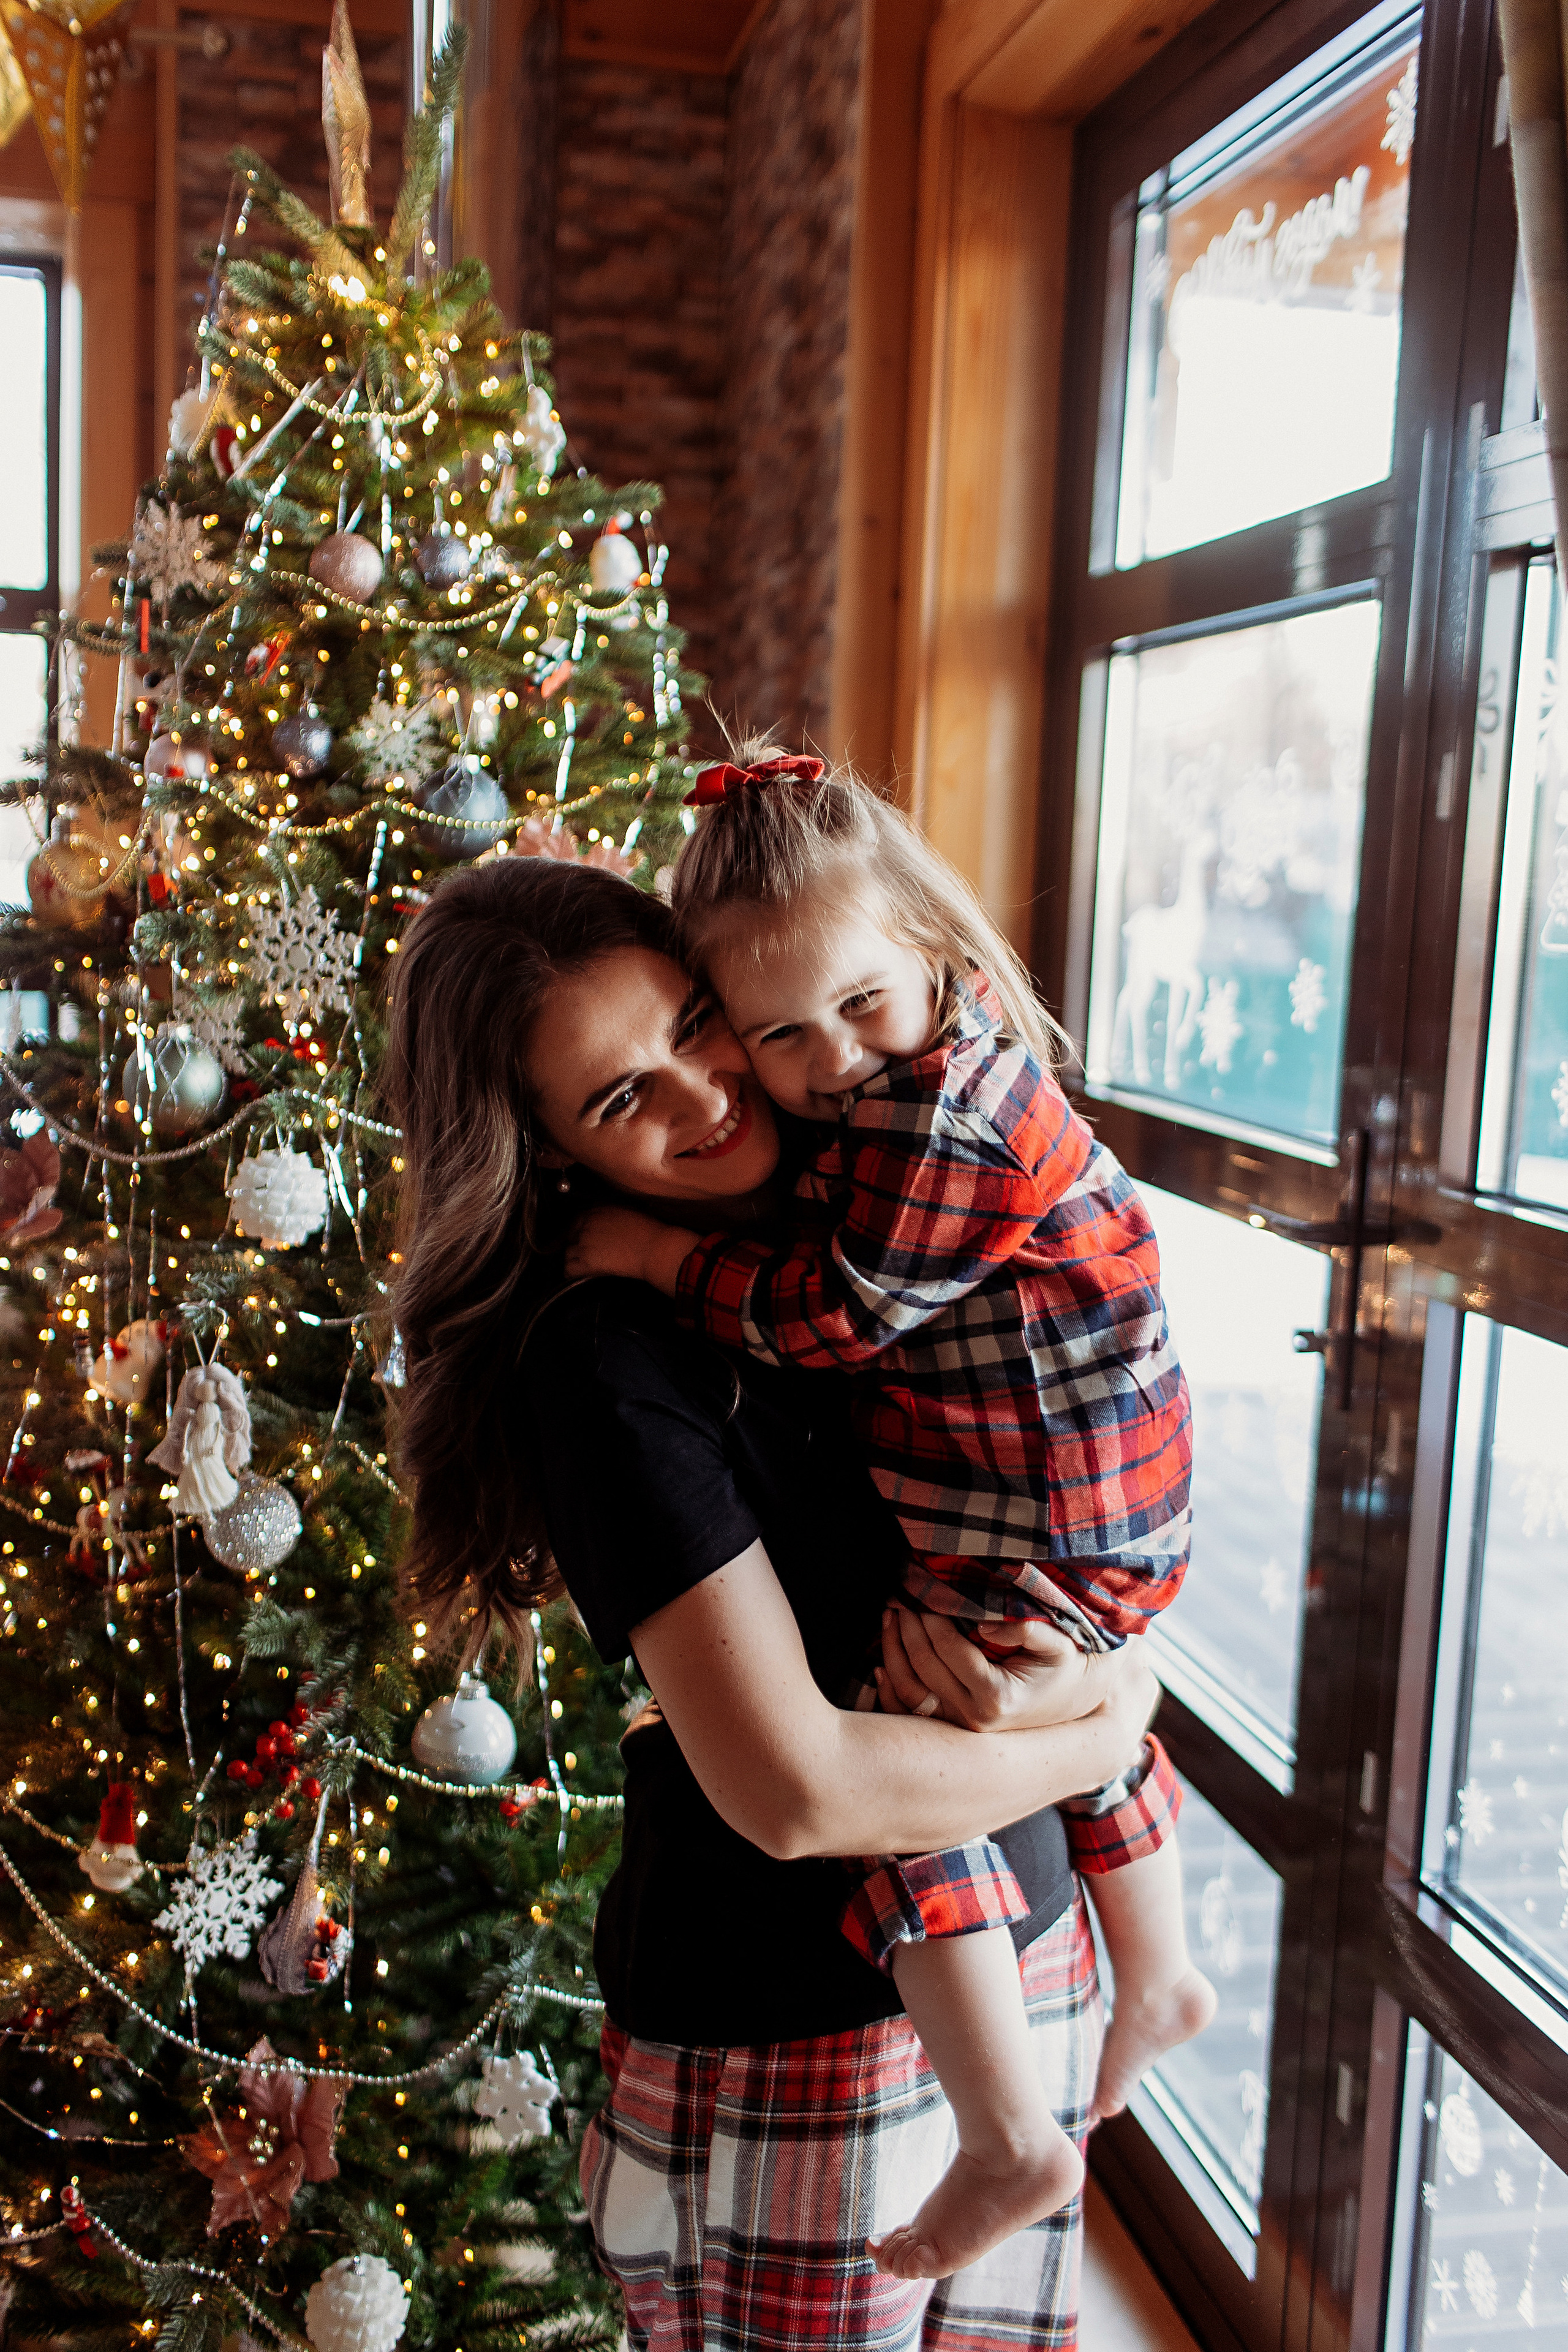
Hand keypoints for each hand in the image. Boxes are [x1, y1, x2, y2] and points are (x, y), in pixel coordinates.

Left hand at [563, 1205, 698, 1294]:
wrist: (655, 1248)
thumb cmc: (649, 1232)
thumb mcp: (627, 1213)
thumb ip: (609, 1217)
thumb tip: (605, 1226)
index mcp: (596, 1211)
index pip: (576, 1222)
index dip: (577, 1233)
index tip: (580, 1240)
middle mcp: (586, 1225)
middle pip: (570, 1237)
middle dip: (576, 1246)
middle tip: (587, 1255)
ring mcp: (584, 1243)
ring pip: (567, 1253)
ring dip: (574, 1259)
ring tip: (586, 1266)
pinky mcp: (587, 1261)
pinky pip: (568, 1269)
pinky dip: (572, 1274)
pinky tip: (581, 1276)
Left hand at [875, 1607, 1144, 1734]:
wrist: (1075, 1700)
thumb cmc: (1066, 1665)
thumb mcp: (1059, 1643)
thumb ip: (1027, 1630)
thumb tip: (985, 1625)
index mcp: (997, 1698)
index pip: (949, 1649)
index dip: (930, 1617)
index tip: (919, 1590)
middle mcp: (973, 1719)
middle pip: (924, 1666)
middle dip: (907, 1627)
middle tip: (898, 1595)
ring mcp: (959, 1728)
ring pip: (909, 1690)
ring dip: (892, 1651)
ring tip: (889, 1617)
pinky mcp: (951, 1729)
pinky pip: (910, 1712)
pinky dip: (890, 1690)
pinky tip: (880, 1664)